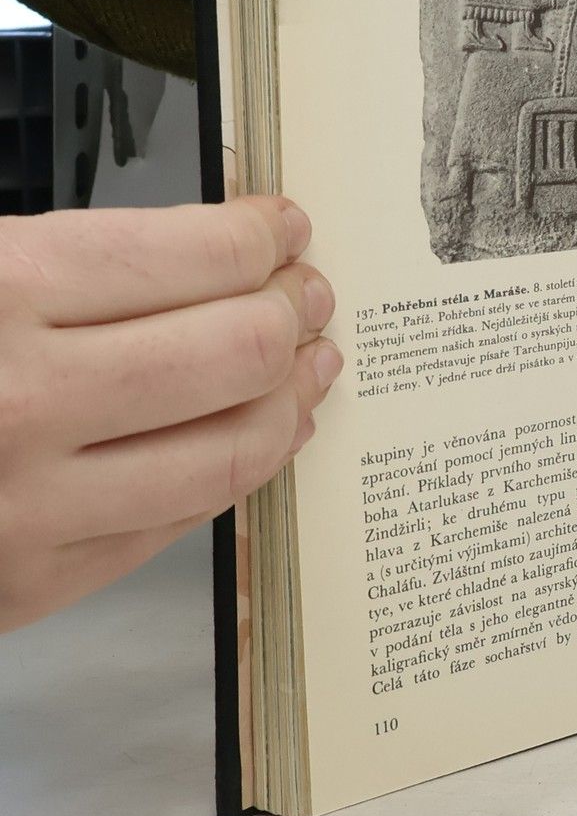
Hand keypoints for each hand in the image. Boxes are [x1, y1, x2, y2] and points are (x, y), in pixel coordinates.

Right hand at [0, 197, 339, 631]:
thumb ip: (65, 255)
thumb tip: (210, 246)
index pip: (198, 257)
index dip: (261, 239)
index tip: (282, 230)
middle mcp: (20, 401)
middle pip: (236, 351)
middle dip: (292, 312)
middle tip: (307, 292)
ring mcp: (27, 506)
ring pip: (228, 448)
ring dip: (291, 399)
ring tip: (308, 363)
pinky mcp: (29, 585)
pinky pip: (175, 523)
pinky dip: (235, 471)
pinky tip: (253, 436)